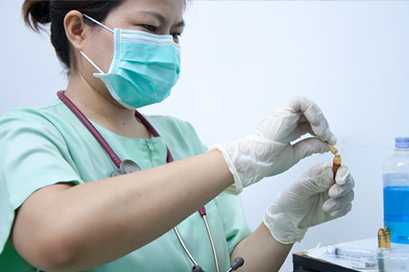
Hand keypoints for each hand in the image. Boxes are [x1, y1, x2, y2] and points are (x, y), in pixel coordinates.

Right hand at [215, 97, 336, 192]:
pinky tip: (316, 126)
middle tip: (328, 138)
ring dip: (319, 118)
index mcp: (287, 128)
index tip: (330, 142)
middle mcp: (285, 119)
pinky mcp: (283, 111)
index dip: (322, 131)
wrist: (256, 161)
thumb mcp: (295, 154)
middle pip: (311, 114)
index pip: (309, 123)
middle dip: (323, 125)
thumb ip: (310, 147)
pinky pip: (301, 103)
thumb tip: (326, 145)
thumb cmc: (268, 160)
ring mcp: (283, 114)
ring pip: (308, 106)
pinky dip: (312, 112)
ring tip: (322, 133)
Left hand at [263, 165, 354, 243]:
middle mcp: (330, 182)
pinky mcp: (336, 207)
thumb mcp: (299, 187)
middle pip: (348, 181)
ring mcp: (334, 195)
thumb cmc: (290, 198)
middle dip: (343, 188)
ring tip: (326, 206)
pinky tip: (329, 211)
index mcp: (321, 172)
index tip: (339, 180)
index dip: (343, 173)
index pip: (339, 168)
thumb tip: (330, 172)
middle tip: (332, 194)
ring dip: (340, 201)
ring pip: (349, 194)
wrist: (287, 217)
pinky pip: (346, 207)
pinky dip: (340, 210)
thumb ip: (315, 180)